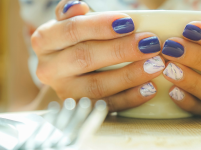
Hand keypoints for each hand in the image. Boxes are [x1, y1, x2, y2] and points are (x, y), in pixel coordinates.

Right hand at [31, 0, 164, 111]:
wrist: (68, 73)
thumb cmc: (77, 42)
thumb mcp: (72, 24)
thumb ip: (73, 15)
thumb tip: (77, 5)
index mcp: (45, 40)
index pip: (71, 30)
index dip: (100, 26)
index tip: (129, 22)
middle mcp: (48, 69)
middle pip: (85, 58)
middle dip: (121, 50)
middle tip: (150, 43)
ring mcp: (64, 92)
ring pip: (97, 86)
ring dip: (130, 75)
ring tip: (155, 64)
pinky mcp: (81, 108)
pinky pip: (107, 105)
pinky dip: (130, 97)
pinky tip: (149, 88)